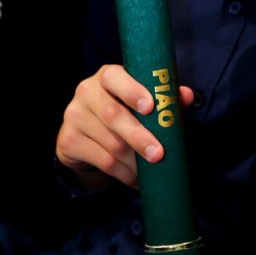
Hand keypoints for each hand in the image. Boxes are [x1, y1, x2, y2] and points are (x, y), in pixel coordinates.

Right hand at [56, 65, 193, 188]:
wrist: (85, 132)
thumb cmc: (122, 109)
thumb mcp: (140, 99)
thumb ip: (164, 96)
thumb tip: (186, 95)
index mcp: (106, 76)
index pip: (115, 77)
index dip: (132, 91)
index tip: (150, 107)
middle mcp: (86, 92)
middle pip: (113, 115)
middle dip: (139, 137)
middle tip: (158, 154)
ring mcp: (74, 116)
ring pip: (110, 143)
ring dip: (134, 161)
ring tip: (151, 170)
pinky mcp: (69, 141)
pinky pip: (103, 161)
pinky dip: (124, 173)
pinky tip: (137, 178)